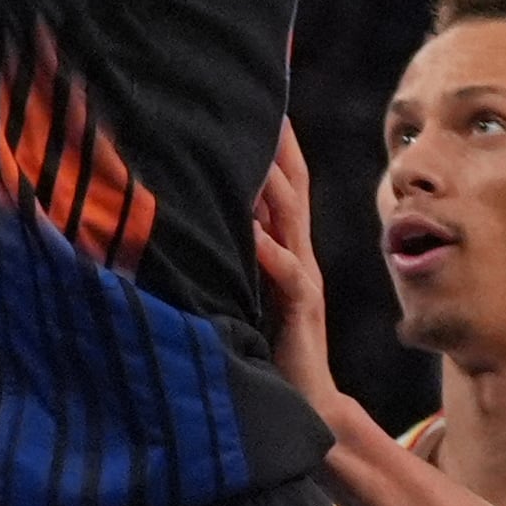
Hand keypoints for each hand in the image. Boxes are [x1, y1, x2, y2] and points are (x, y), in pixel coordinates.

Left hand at [248, 123, 339, 411]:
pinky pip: (288, 274)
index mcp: (286, 247)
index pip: (283, 185)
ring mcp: (304, 280)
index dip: (275, 144)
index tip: (257, 103)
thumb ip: (237, 255)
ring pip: (292, 221)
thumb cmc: (268, 345)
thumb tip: (199, 216)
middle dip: (280, 145)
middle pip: (292, 188)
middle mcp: (299, 255)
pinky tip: (251, 231)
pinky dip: (269, 250)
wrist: (306, 403)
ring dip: (272, 183)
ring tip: (255, 146)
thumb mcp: (248, 291)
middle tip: (265, 103)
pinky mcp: (302, 311)